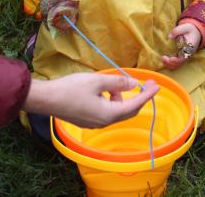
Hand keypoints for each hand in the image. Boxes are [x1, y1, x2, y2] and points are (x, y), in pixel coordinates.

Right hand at [23, 73, 158, 128]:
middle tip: (145, 84)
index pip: (134, 104)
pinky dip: (111, 101)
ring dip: (121, 98)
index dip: (147, 94)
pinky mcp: (86, 121)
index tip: (157, 85)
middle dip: (138, 97)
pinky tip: (104, 90)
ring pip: (116, 111)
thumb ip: (117, 82)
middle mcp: (104, 122)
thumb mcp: (97, 81)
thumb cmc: (72, 88)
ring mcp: (94, 123)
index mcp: (109, 114)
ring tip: (116, 83)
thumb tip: (133, 84)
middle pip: (127, 111)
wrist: (47, 99)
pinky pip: (105, 112)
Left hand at [161, 22, 201, 70]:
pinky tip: (164, 59)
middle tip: (163, 58)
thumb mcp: (185, 27)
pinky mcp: (181, 56)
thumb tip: (169, 37)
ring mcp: (185, 55)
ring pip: (178, 64)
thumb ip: (176, 31)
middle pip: (180, 62)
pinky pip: (176, 63)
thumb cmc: (190, 30)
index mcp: (190, 47)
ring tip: (163, 59)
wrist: (196, 33)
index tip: (170, 58)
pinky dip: (170, 63)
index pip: (184, 57)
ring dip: (170, 64)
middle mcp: (188, 53)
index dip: (177, 60)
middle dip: (171, 63)